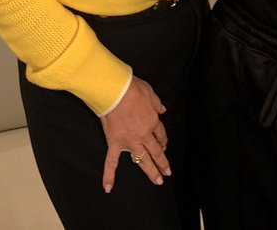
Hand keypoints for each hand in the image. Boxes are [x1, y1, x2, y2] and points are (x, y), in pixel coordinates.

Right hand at [100, 77, 169, 192]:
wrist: (115, 91)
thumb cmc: (133, 89)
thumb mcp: (151, 93)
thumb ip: (157, 104)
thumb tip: (163, 110)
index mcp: (153, 122)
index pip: (161, 134)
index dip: (163, 141)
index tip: (164, 145)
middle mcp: (144, 135)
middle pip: (156, 151)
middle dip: (163, 163)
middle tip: (167, 173)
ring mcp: (130, 141)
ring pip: (142, 160)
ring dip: (151, 171)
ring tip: (158, 181)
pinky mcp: (115, 143)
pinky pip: (111, 161)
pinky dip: (109, 174)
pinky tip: (108, 187)